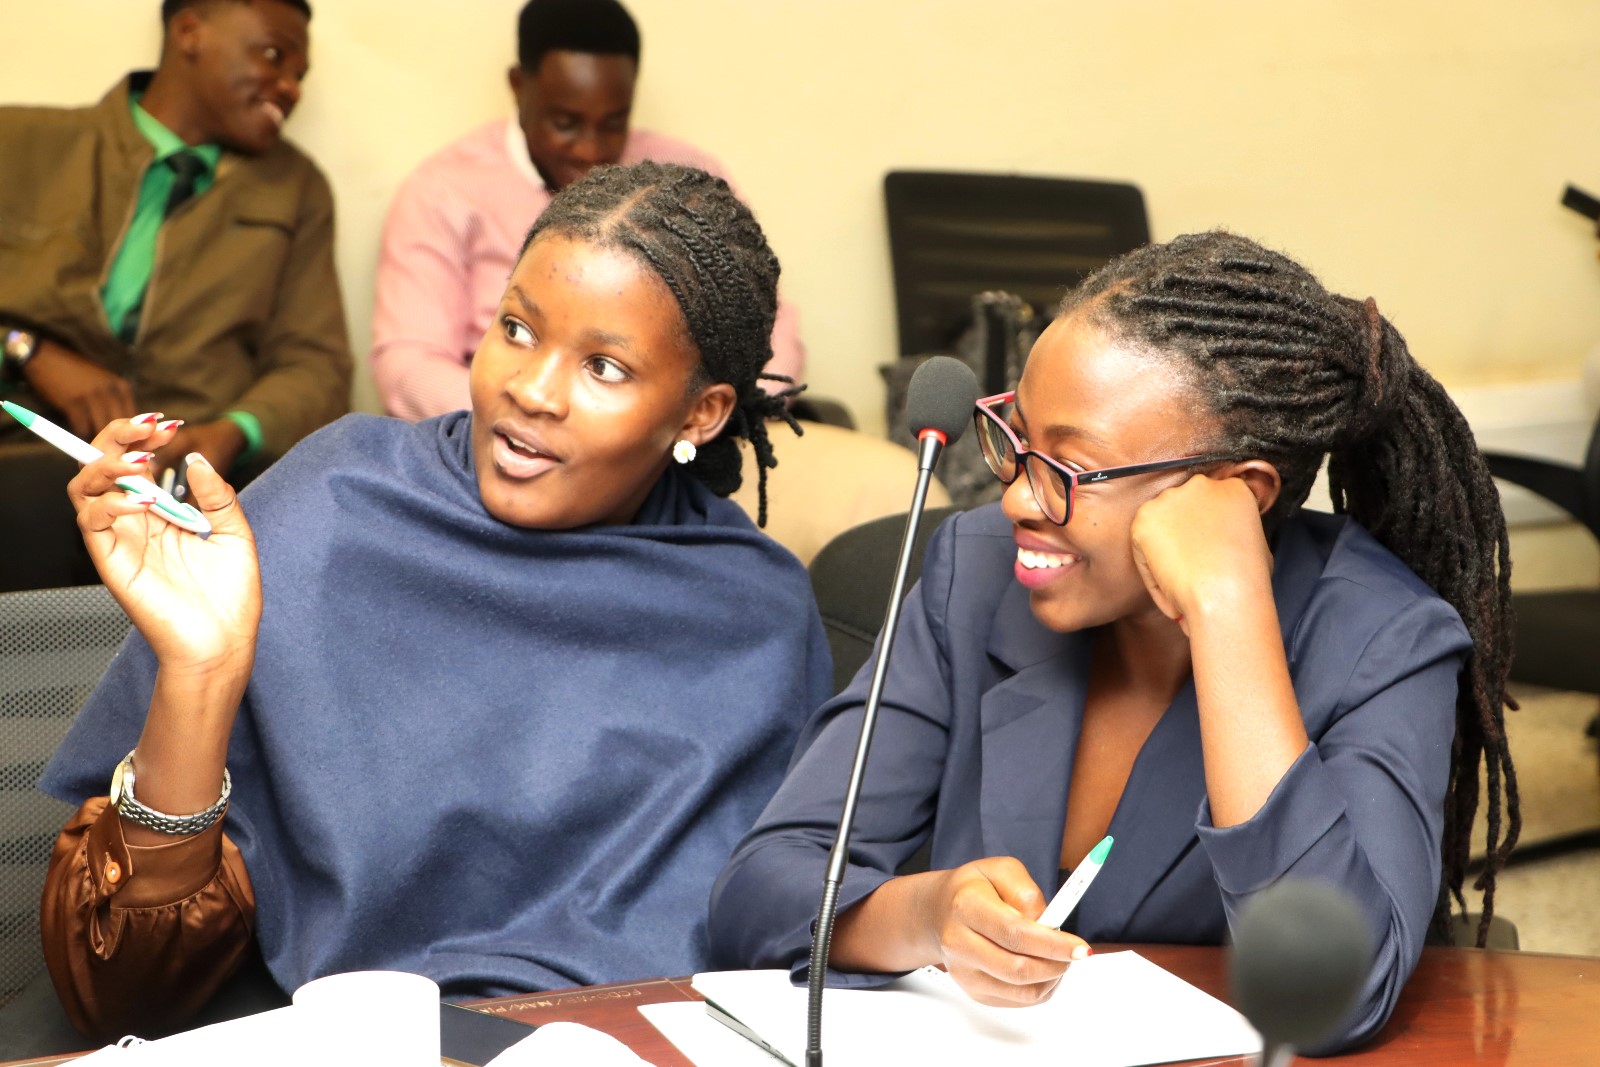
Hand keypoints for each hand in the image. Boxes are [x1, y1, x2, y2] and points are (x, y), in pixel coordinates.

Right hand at [21, 339, 136, 437]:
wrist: (46, 359)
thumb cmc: (77, 374)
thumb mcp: (105, 382)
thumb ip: (117, 401)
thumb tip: (129, 428)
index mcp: (121, 387)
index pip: (134, 419)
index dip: (130, 433)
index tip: (125, 444)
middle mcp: (111, 392)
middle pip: (122, 426)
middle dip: (116, 440)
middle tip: (108, 448)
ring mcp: (92, 397)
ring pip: (102, 430)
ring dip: (98, 440)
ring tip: (94, 446)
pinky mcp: (73, 403)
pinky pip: (82, 429)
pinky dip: (81, 435)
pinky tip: (80, 436)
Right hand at [68, 416, 260, 674]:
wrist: (223, 643)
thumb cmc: (230, 598)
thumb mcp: (235, 535)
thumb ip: (218, 496)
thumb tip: (196, 460)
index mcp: (160, 514)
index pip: (133, 463)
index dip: (141, 437)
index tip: (170, 424)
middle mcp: (134, 523)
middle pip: (99, 465)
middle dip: (117, 436)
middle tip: (150, 427)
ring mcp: (120, 541)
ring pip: (83, 488)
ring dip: (107, 464)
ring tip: (144, 461)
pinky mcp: (112, 562)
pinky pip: (91, 522)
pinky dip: (114, 503)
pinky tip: (148, 502)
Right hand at [923, 857, 1087, 1006]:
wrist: (939, 912)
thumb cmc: (974, 889)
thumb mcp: (1001, 869)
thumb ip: (1027, 892)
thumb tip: (1047, 924)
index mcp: (966, 907)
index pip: (1015, 934)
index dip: (1053, 945)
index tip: (1081, 948)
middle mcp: (959, 943)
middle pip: (1018, 969)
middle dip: (1057, 964)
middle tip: (1074, 953)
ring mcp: (964, 972)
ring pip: (1022, 991)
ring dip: (1051, 978)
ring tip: (1055, 958)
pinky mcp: (974, 991)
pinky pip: (1018, 1000)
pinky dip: (1039, 987)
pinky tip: (1039, 967)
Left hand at [1129, 474, 1273, 635]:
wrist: (1223, 593)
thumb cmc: (1247, 580)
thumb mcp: (1255, 544)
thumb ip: (1233, 531)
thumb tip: (1221, 540)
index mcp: (1233, 488)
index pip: (1213, 504)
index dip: (1207, 531)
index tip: (1206, 553)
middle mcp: (1200, 485)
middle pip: (1184, 509)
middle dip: (1183, 535)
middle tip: (1191, 567)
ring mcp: (1170, 499)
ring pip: (1161, 527)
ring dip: (1165, 552)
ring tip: (1180, 581)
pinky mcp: (1144, 518)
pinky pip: (1142, 547)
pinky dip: (1151, 571)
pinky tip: (1168, 587)